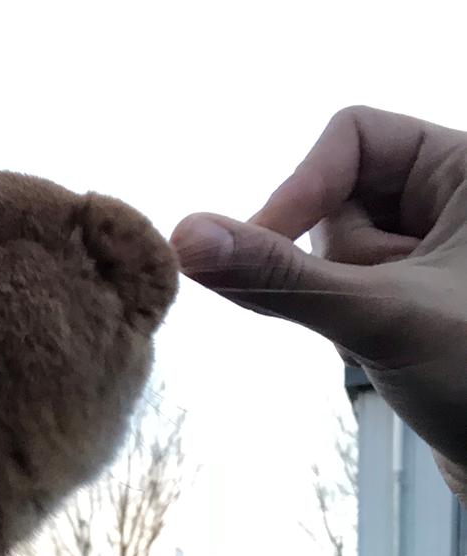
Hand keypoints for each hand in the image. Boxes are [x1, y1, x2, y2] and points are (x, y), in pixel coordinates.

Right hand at [171, 106, 466, 500]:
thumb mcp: (378, 317)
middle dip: (337, 261)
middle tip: (374, 310)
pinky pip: (345, 287)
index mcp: (466, 166)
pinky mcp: (412, 293)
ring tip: (390, 339)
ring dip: (342, 300)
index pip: (352, 134)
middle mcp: (450, 195)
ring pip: (336, 249)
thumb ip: (281, 277)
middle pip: (339, 195)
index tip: (263, 253)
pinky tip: (386, 353)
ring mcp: (430, 246)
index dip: (300, 189)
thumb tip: (185, 237)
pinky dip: (347, 320)